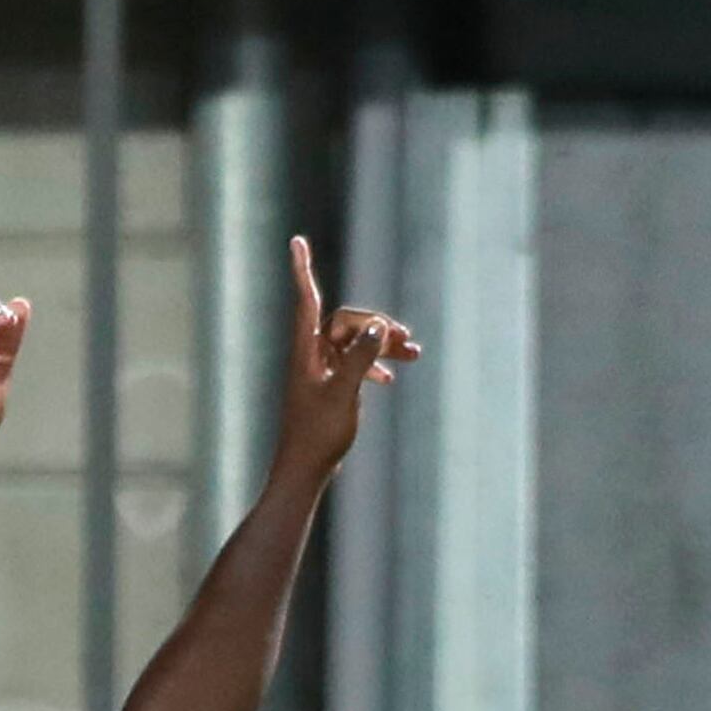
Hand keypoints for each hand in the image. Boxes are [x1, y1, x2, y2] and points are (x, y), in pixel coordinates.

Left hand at [273, 234, 421, 483]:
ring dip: (382, 345)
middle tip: (408, 341)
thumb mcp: (344, 395)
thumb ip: (359, 359)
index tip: (296, 240)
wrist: (304, 469)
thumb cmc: (318, 435)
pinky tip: (391, 378)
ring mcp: (320, 369)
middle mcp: (311, 354)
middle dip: (377, 325)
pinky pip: (354, 361)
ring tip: (414, 354)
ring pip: (354, 342)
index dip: (303, 269)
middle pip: (346, 320)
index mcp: (306, 350)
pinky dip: (373, 363)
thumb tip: (377, 327)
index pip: (307, 299)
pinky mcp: (329, 385)